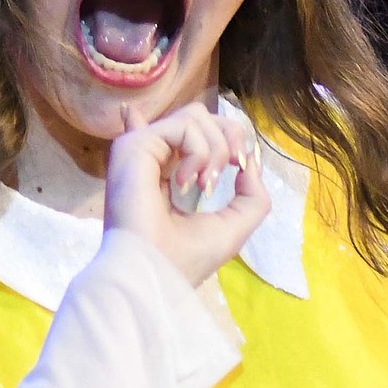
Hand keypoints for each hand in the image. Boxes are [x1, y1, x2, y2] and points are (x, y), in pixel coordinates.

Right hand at [103, 100, 269, 286]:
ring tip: (205, 184)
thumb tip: (250, 160)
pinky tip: (186, 183)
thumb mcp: (236, 223)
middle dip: (231, 138)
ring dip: (216, 148)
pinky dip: (199, 151)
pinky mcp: (135, 146)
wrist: (158, 272)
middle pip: (202, 116)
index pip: (192, 132)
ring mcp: (143, 149)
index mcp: (169, 173)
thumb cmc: (190, 255)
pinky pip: (184, 125)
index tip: (240, 164)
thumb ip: (251, 193)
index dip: (223, 136)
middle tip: (233, 168)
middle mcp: (154, 157)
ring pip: (195, 116)